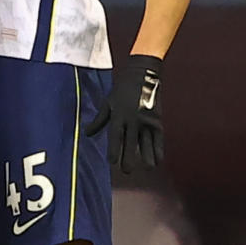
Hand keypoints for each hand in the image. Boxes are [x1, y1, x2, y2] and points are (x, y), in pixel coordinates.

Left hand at [86, 54, 163, 172]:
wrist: (143, 74)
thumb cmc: (122, 90)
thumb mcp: (108, 103)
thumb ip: (99, 120)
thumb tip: (87, 134)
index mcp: (118, 114)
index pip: (115, 135)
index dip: (114, 149)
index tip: (112, 162)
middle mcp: (133, 118)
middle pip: (131, 141)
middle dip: (129, 157)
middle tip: (127, 171)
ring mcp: (146, 119)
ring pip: (146, 141)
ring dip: (147, 155)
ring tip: (146, 168)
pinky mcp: (157, 119)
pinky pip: (158, 137)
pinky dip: (158, 149)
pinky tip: (158, 160)